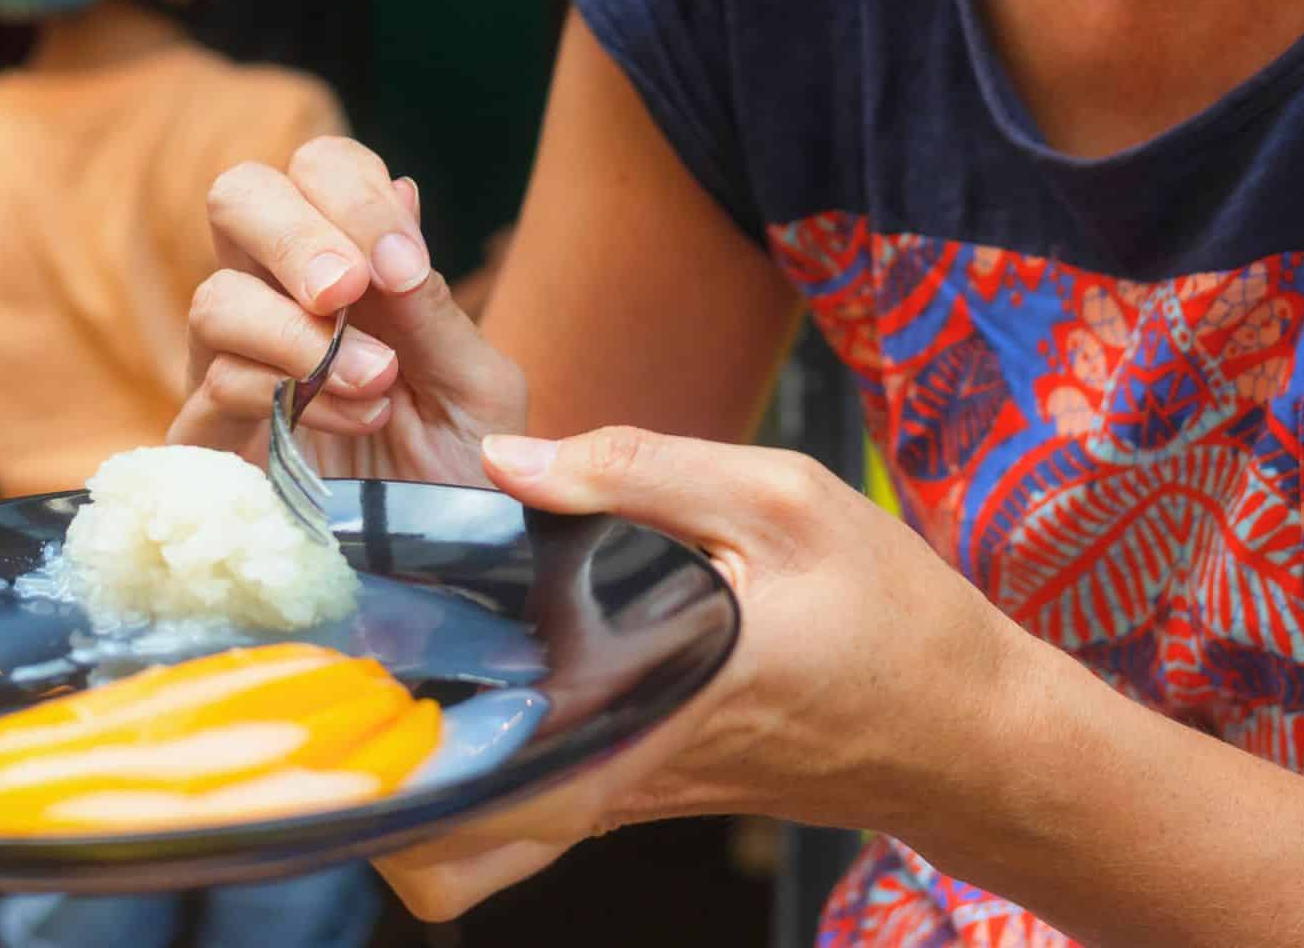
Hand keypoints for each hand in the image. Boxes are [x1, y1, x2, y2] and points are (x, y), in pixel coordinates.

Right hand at [168, 138, 526, 484]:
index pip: (318, 170)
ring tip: (374, 386)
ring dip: (301, 335)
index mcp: (354, 269)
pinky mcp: (212, 444)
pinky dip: (281, 396)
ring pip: (215, 298)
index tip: (399, 266)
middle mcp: (284, 301)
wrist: (451, 578)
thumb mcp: (476, 388)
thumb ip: (431, 302)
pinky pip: (210, 387)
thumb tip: (402, 188)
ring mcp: (240, 367)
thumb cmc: (469, 478)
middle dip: (294, 233)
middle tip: (350, 290)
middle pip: (237, 197)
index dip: (350, 195)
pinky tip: (349, 427)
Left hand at [373, 427, 1035, 921]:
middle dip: (378, 778)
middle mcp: (612, 774)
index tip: (332, 679)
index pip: (470, 799)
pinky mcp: (640, 782)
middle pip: (448, 844)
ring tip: (392, 644)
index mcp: (636, 712)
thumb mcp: (782, 505)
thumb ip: (642, 470)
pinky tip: (481, 643)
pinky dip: (487, 737)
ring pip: (482, 822)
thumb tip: (508, 460)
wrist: (970, 730)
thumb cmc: (891, 619)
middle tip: (342, 665)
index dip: (381, 765)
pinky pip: (533, 784)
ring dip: (426, 755)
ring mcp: (623, 792)